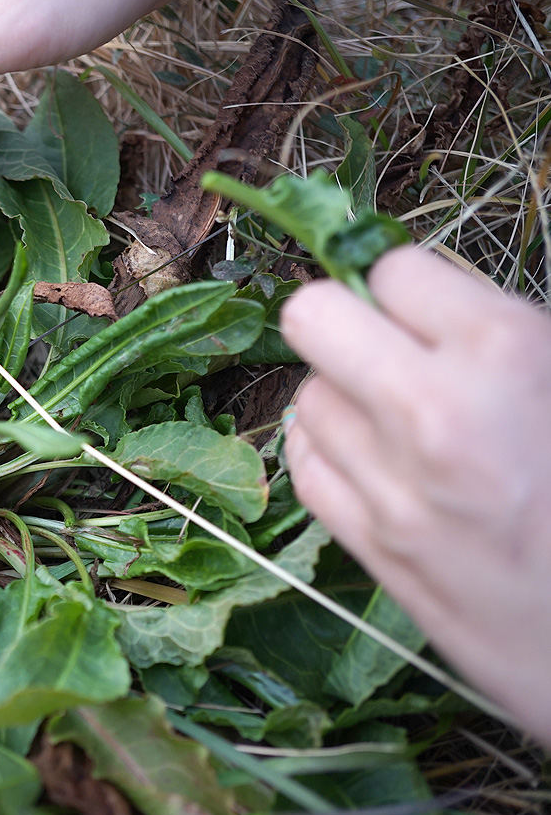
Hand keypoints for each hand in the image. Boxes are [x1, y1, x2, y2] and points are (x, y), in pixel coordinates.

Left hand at [282, 246, 550, 743]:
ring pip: (307, 396)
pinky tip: (379, 463)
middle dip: (347, 323)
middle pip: (311, 316)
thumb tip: (433, 301)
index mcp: (507, 352)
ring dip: (346, 397)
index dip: (417, 289)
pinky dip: (332, 454)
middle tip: (388, 349)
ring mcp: (393, 484)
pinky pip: (306, 465)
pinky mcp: (371, 545)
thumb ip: (507, 336)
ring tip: (403, 422)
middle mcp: (434, 411)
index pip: (396, 268)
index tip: (434, 313)